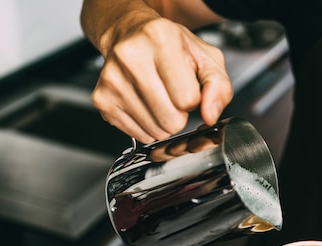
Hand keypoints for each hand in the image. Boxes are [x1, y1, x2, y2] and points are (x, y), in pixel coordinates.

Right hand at [92, 16, 232, 142]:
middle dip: (180, 114)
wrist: (129, 34)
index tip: (187, 85)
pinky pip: (138, 135)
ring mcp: (112, 80)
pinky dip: (147, 126)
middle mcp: (130, 56)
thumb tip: (210, 116)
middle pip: (171, 119)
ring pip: (155, 131)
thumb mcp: (206, 57)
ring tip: (159, 97)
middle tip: (173, 95)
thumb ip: (218, 87)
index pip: (188, 98)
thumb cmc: (170, 46)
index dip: (194, 98)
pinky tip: (145, 104)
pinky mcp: (102, 100)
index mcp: (160, 38)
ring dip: (164, 122)